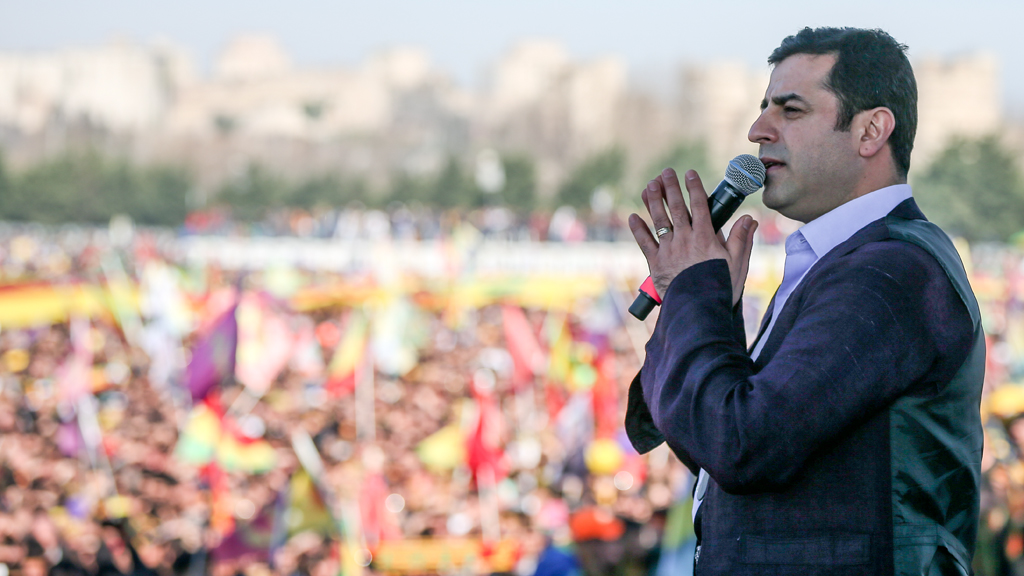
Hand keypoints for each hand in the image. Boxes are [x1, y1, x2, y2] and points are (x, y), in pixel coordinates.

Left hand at [628, 168, 757, 305]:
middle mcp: (685, 240)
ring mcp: (669, 250)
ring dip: (653, 201)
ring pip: (659, 220)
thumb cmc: (721, 287)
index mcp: (705, 238)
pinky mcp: (656, 263)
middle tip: (665, 172)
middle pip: (676, 208)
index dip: (694, 188)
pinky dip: (638, 230)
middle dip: (670, 188)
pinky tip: (633, 216)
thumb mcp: (738, 263)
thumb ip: (742, 239)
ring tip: (649, 185)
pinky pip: (645, 243)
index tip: (690, 173)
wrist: (699, 310)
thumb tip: (749, 218)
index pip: (699, 206)